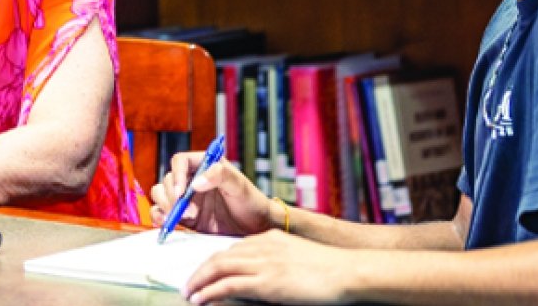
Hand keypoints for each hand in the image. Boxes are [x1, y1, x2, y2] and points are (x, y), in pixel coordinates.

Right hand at [148, 152, 273, 236]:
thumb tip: (196, 182)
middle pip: (169, 180)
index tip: (182, 192)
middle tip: (187, 212)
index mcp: (204, 165)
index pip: (181, 161)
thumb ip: (220, 176)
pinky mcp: (185, 216)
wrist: (256, 228)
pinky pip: (163, 212)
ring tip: (181, 218)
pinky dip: (160, 216)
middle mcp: (192, 179)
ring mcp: (187, 198)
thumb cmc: (251, 202)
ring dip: (165, 205)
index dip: (177, 174)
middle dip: (172, 195)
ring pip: (161, 194)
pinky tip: (167, 223)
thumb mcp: (239, 186)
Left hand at [182, 229, 354, 304]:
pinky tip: (201, 299)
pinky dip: (210, 292)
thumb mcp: (298, 257)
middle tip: (189, 283)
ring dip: (199, 281)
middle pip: (221, 256)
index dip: (216, 261)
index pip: (234, 248)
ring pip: (219, 268)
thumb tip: (264, 276)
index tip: (205, 271)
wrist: (347, 271)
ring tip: (189, 293)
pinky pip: (228, 285)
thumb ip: (278, 261)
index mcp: (271, 237)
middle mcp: (263, 246)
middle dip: (201, 270)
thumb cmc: (330, 269)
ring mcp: (264, 263)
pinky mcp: (266, 282)